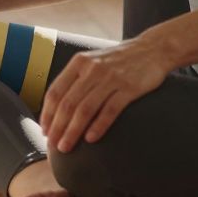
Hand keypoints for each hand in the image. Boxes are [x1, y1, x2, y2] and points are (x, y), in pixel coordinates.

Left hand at [38, 39, 175, 151]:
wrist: (153, 49)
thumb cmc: (118, 60)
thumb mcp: (92, 62)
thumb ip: (76, 79)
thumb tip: (56, 108)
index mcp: (79, 63)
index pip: (55, 92)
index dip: (47, 114)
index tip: (44, 131)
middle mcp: (92, 69)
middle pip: (68, 103)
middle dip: (57, 127)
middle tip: (53, 145)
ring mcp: (111, 78)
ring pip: (85, 109)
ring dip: (73, 131)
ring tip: (66, 147)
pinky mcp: (129, 88)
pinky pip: (110, 110)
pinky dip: (98, 126)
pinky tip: (90, 139)